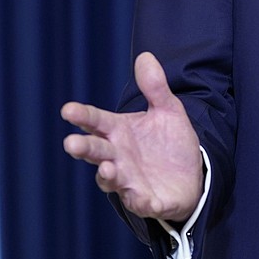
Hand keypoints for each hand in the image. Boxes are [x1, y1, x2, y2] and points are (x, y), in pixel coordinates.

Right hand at [61, 51, 202, 221]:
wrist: (190, 174)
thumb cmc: (169, 142)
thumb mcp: (167, 110)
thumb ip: (155, 87)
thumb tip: (145, 56)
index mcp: (119, 133)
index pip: (96, 122)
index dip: (83, 116)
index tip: (68, 110)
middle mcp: (118, 157)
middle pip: (96, 152)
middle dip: (84, 148)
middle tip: (72, 143)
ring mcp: (130, 181)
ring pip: (112, 180)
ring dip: (108, 175)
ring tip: (108, 168)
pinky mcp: (148, 200)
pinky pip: (142, 203)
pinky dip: (141, 202)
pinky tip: (144, 198)